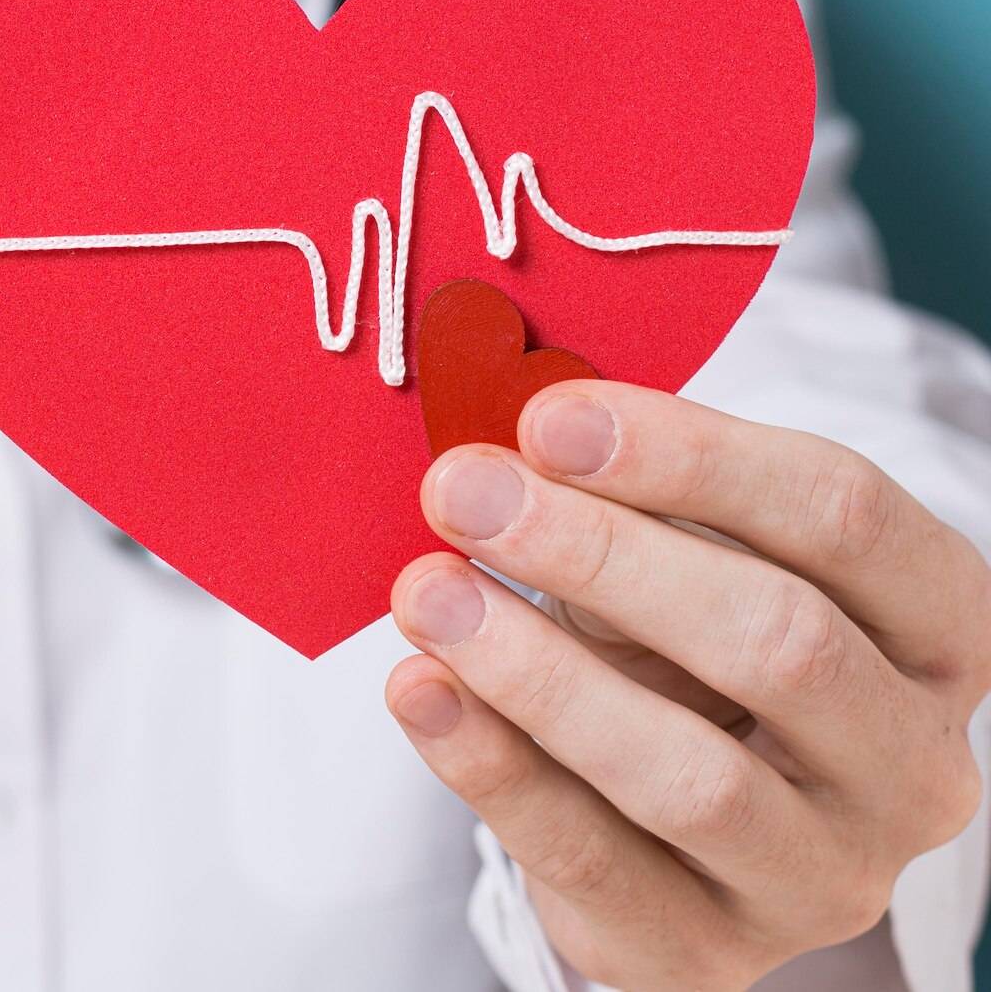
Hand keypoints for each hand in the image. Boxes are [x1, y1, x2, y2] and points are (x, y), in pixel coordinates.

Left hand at [384, 381, 990, 990]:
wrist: (676, 829)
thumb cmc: (684, 649)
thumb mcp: (687, 559)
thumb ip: (625, 497)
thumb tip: (508, 439)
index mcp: (938, 628)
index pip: (844, 516)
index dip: (693, 457)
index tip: (548, 418)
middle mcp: (914, 762)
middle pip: (780, 640)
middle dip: (600, 553)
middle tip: (462, 492)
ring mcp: (827, 874)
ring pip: (690, 773)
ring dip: (539, 669)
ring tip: (426, 591)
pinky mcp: (714, 952)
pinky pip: (594, 860)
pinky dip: (493, 767)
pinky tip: (419, 688)